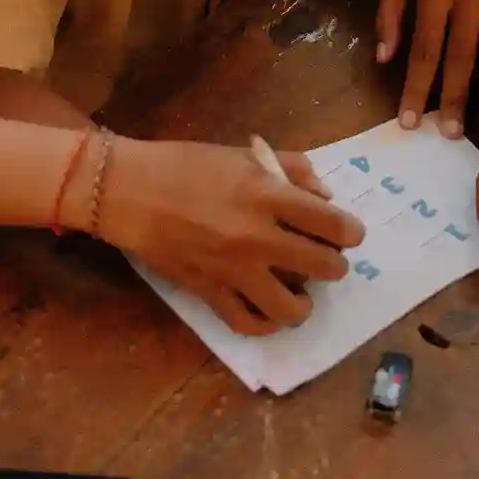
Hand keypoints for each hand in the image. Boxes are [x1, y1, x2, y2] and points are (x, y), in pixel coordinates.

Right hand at [96, 139, 364, 335]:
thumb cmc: (183, 165)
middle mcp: (256, 237)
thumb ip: (289, 169)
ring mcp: (233, 270)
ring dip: (305, 301)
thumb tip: (325, 197)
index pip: (332, 223)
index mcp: (266, 195)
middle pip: (324, 266)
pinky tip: (268, 309)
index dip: (351, 231)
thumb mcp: (240, 155)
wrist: (127, 191)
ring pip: (293, 307)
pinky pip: (250, 322)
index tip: (348, 233)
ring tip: (300, 291)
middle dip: (333, 264)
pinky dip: (266, 322)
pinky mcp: (209, 292)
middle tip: (324, 257)